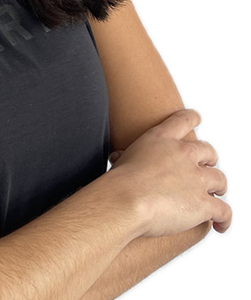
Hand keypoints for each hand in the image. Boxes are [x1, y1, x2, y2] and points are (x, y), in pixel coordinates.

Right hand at [108, 109, 230, 236]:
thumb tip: (118, 158)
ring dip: (218, 188)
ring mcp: (197, 178)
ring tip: (215, 196)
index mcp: (162, 139)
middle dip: (208, 161)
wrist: (127, 199)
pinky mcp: (205, 203)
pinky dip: (224, 219)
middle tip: (204, 169)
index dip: (192, 118)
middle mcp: (183, 154)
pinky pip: (223, 210)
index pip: (183, 120)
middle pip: (208, 151)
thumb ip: (126, 155)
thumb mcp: (121, 158)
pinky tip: (220, 224)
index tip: (197, 118)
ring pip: (219, 180)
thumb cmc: (120, 181)